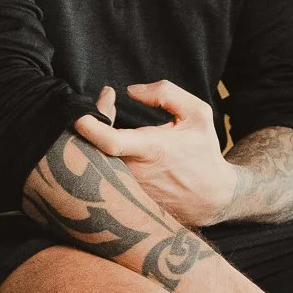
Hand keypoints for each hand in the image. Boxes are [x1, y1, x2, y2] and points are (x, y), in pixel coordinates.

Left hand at [73, 80, 238, 228]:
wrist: (212, 197)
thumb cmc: (203, 151)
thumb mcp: (197, 113)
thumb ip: (165, 93)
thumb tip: (129, 91)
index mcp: (151, 148)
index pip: (110, 141)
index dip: (90, 126)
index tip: (80, 113)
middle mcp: (134, 172)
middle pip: (91, 151)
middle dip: (87, 128)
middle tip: (102, 109)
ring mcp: (127, 190)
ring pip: (93, 166)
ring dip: (89, 144)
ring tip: (104, 125)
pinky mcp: (123, 201)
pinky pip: (99, 178)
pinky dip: (95, 161)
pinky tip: (105, 147)